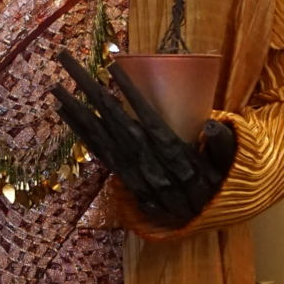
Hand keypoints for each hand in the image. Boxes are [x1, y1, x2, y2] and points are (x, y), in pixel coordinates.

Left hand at [51, 49, 236, 226]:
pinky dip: (80, 132)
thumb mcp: (229, 167)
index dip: (128, 94)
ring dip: (76, 110)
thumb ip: (222, 147)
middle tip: (66, 60)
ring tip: (55, 85)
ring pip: (100, 137)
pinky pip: (99, 154)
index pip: (147, 119)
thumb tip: (212, 126)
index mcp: (174, 155)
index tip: (110, 67)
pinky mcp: (123, 178)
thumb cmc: (219, 186)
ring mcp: (132, 171)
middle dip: (89, 90)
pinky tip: (63, 113)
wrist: (203, 222)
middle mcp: (147, 163)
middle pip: (114, 121)